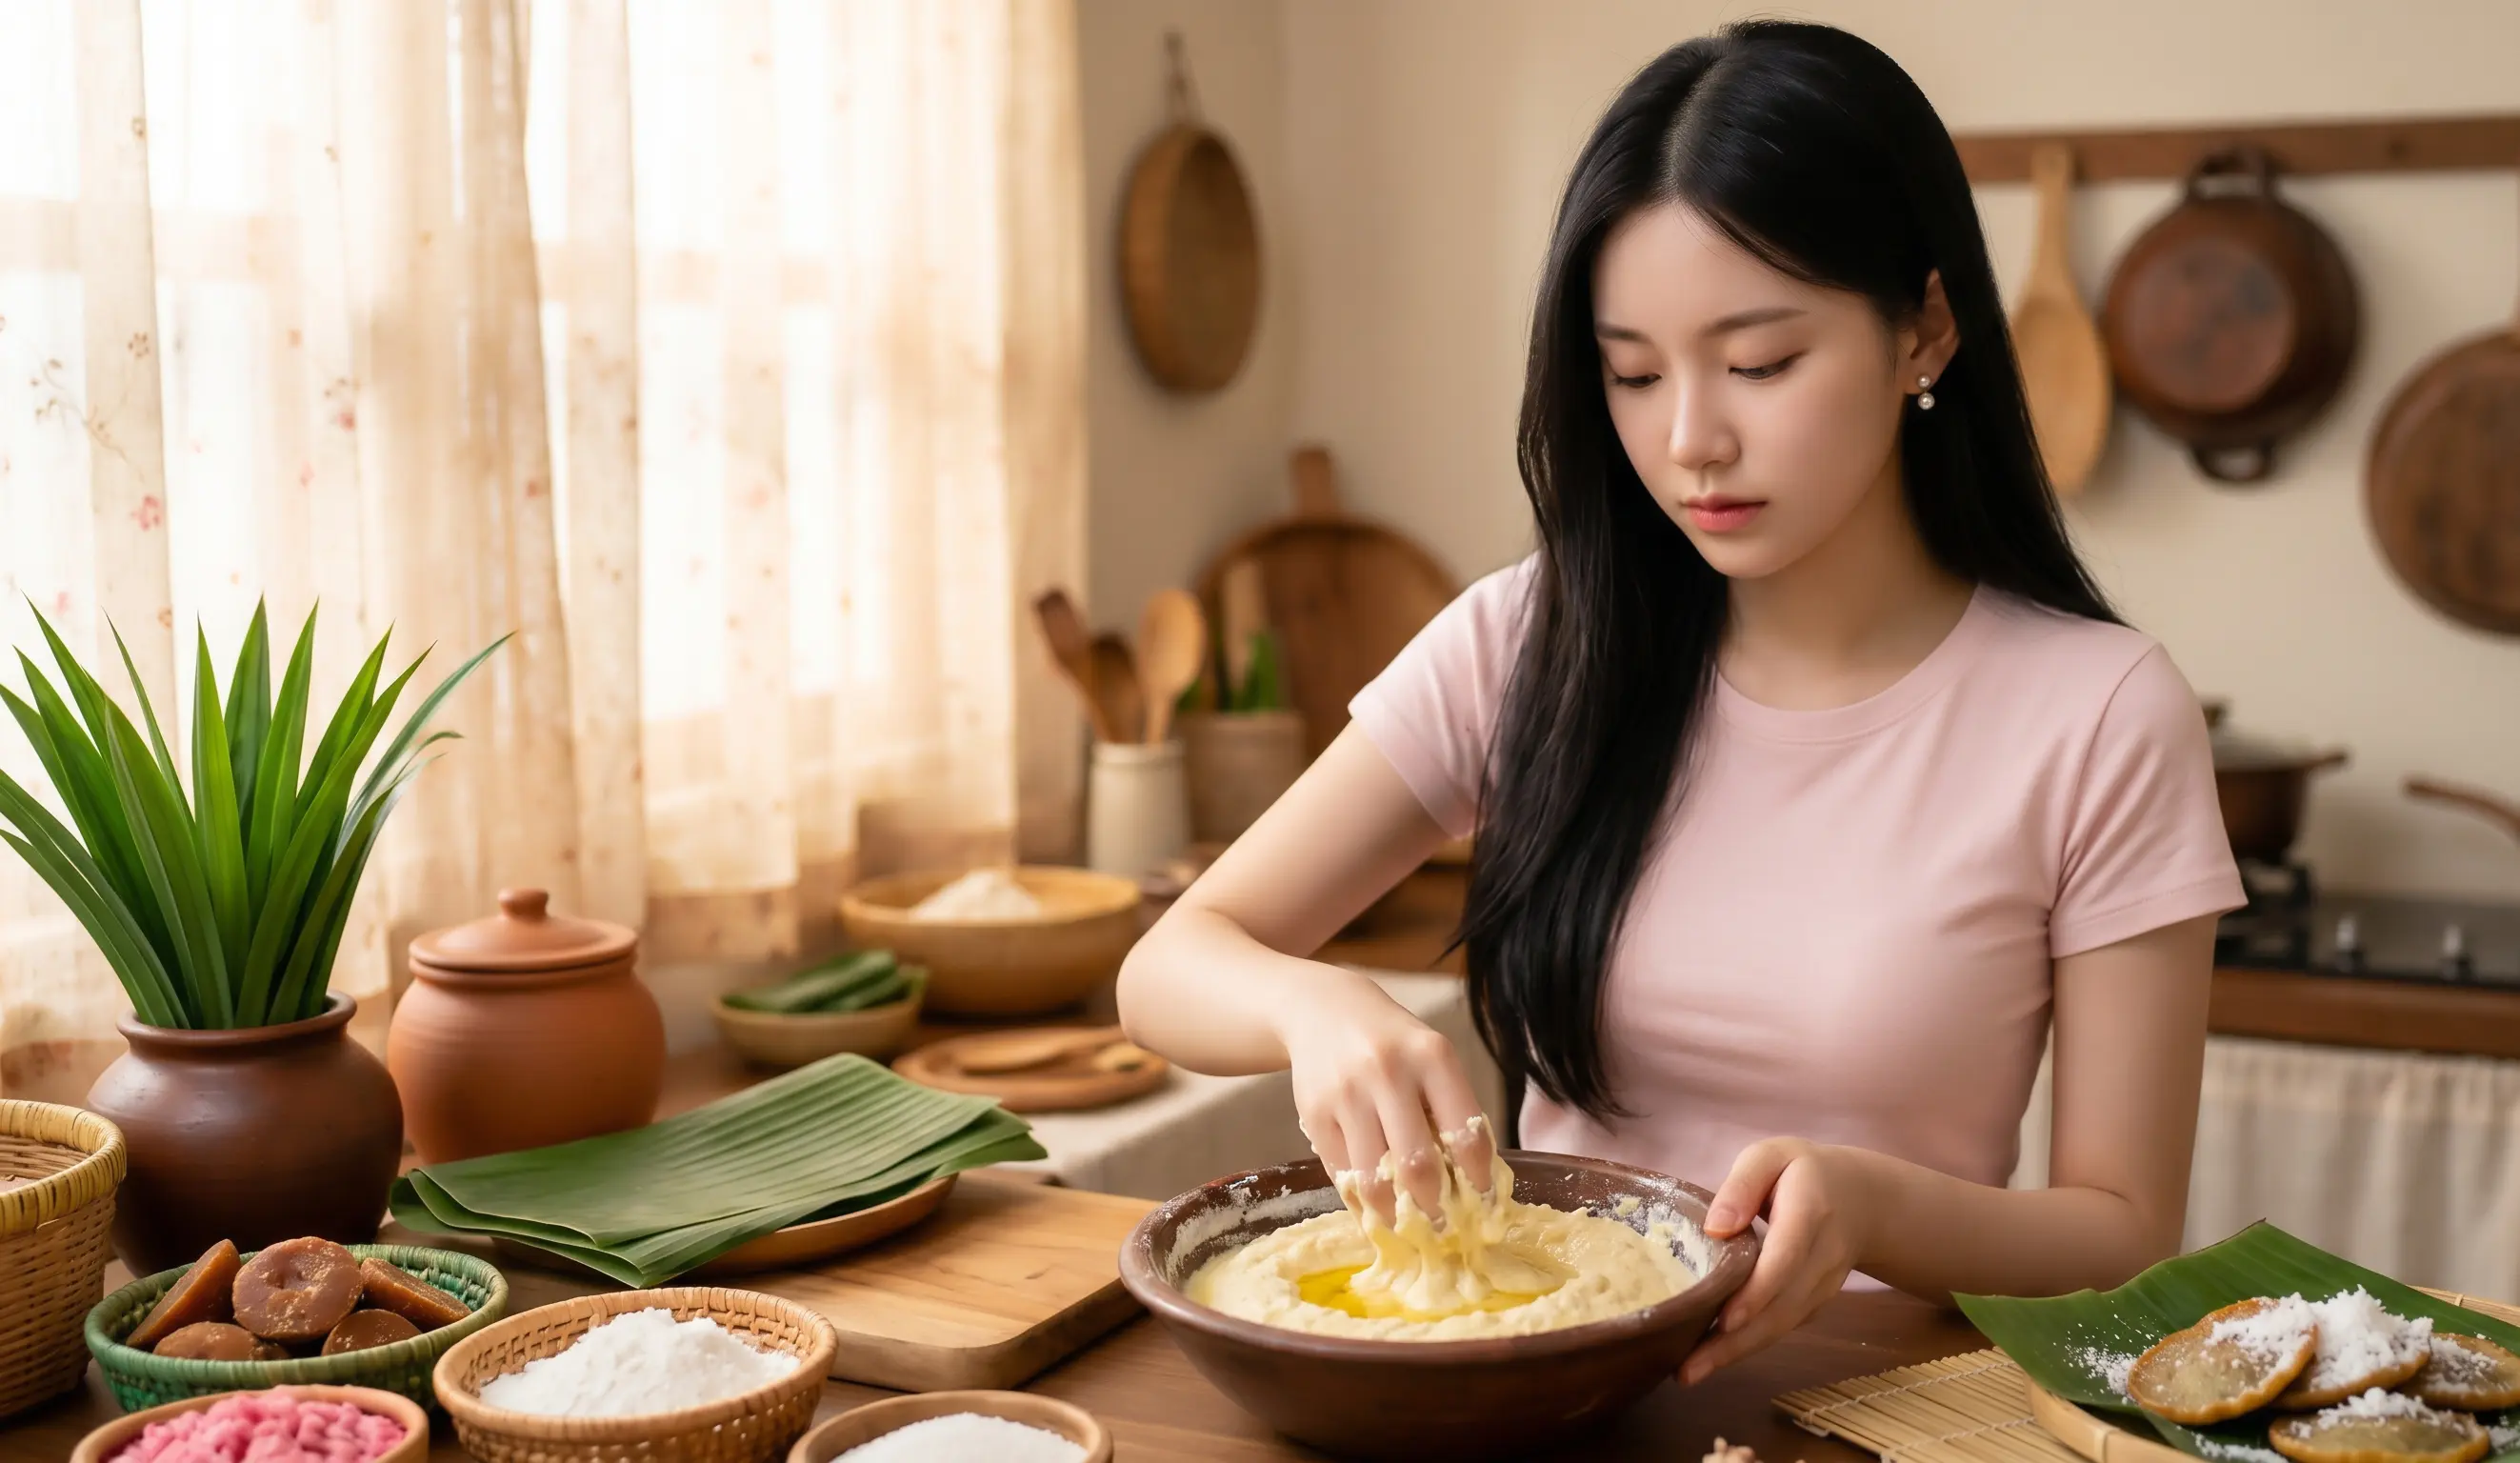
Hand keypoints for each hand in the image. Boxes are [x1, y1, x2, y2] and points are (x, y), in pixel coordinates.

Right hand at [1275, 966, 1493, 1225]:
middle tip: (1443, 1228)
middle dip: (1434, 1208)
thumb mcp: (1430, 1058)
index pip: (1466, 1133)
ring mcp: (1346, 1094)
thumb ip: (1449, 1108)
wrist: (1322, 1010)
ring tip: (1408, 1227)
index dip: (1478, 1178)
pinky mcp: (1313, 1114)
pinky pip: (1341, 1173)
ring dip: (1394, 1215)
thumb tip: (1470, 1182)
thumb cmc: (1392, 1043)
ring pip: (1374, 1179)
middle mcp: (1388, 1072)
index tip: (1483, 1202)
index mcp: (1432, 1057)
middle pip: (1418, 1165)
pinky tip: (1375, 1208)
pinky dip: (1361, 1200)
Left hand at [1679, 1139, 1872, 1385]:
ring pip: (1782, 1326)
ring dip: (1737, 1353)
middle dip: (1736, 1343)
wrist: (1864, 1201)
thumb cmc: (1802, 1172)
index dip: (1758, 1292)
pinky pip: (1783, 1327)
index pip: (1786, 1259)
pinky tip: (1712, 1357)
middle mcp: (1823, 1258)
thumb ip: (1742, 1184)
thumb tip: (1715, 1229)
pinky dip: (1749, 1345)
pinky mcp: (1816, 1303)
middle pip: (1782, 1307)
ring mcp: (1824, 1286)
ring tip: (1689, 1372)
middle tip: (1688, 1370)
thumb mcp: (1771, 1156)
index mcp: (1811, 1213)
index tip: (1725, 1320)